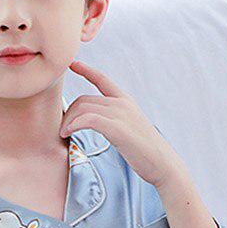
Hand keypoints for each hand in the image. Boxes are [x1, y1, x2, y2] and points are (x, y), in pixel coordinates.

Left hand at [61, 59, 185, 187]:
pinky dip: (74, 124)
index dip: (86, 70)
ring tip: (64, 133)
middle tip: (63, 128)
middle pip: (84, 99)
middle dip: (68, 112)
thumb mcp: (129, 129)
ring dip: (68, 120)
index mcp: (126, 102)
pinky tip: (68, 133)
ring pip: (83, 108)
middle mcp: (122, 104)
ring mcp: (120, 114)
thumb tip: (100, 124)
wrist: (162, 163)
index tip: (73, 64)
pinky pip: (88, 119)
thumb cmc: (145, 152)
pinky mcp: (117, 128)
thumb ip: (115, 121)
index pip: (102, 79)